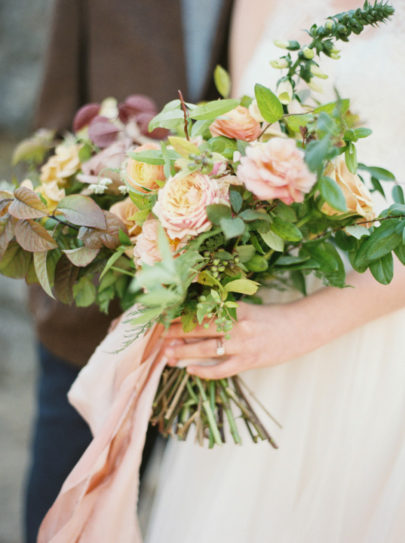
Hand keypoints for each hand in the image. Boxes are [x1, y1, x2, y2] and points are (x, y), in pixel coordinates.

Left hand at [163, 301, 304, 378]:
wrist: (301, 328)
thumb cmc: (272, 317)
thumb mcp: (247, 309)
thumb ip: (224, 313)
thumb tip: (195, 319)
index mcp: (237, 308)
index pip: (203, 311)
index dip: (181, 314)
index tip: (164, 315)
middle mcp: (238, 325)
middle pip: (201, 328)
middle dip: (176, 331)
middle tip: (158, 334)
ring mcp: (244, 345)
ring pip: (207, 349)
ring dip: (184, 351)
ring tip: (167, 354)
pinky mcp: (250, 362)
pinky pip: (222, 369)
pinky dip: (204, 371)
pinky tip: (190, 370)